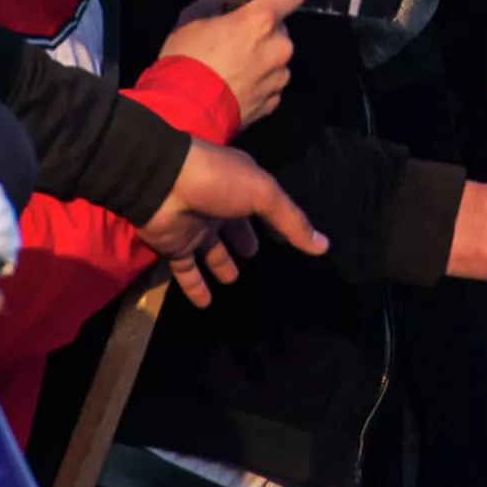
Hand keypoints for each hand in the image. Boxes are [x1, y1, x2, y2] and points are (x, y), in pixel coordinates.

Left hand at [135, 137, 326, 308]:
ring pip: (212, 251)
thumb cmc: (219, 182)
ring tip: (233, 280)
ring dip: (222, 264)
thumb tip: (323, 246)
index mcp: (241, 187)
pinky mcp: (176, 247)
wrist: (163, 183)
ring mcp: (196, 227)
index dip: (276, 222)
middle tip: (254, 256)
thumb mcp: (264, 195)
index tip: (285, 240)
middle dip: (244, 239)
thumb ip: (291, 221)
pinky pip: (187, 272)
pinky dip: (196, 287)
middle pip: (236, 227)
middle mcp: (219, 206)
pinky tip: (207, 304)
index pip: (264, 207)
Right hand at [160, 0, 315, 129]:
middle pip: (278, 31)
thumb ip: (215, 10)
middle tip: (235, 44)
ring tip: (232, 72)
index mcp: (260, 20)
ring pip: (276, 61)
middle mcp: (278, 46)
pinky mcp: (273, 103)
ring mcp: (278, 77)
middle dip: (262, 34)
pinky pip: (269, 86)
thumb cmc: (187, 60)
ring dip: (261, 62)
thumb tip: (222, 10)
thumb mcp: (192, 21)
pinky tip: (235, 90)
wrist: (185, 113)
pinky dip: (257, 85)